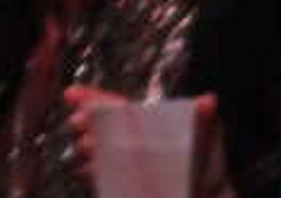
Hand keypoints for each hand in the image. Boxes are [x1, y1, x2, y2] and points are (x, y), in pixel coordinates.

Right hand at [63, 87, 225, 196]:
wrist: (203, 194)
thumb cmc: (202, 162)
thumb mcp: (204, 134)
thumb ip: (203, 117)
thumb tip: (209, 101)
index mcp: (142, 122)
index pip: (112, 104)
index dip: (91, 97)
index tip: (71, 94)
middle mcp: (128, 139)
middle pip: (98, 123)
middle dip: (84, 120)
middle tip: (79, 123)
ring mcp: (122, 160)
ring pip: (95, 147)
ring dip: (86, 144)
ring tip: (88, 146)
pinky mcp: (120, 180)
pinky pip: (98, 173)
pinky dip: (90, 169)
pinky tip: (90, 168)